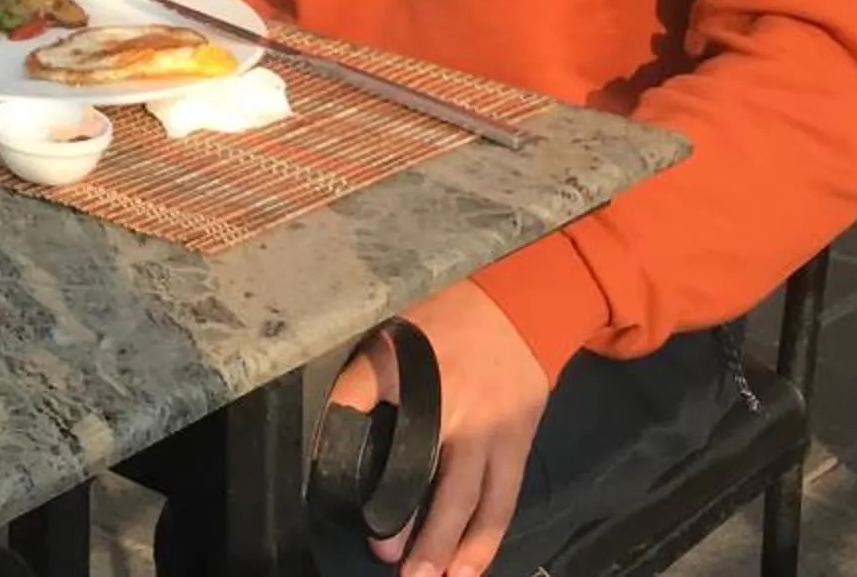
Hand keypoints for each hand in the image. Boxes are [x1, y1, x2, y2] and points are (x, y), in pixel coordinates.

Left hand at [324, 280, 548, 576]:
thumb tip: (335, 433)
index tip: (338, 495)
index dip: (347, 455)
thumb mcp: (392, 332)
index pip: (367, 413)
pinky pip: (502, 501)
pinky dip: (486, 537)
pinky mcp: (518, 445)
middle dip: (408, 526)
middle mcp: (452, 405)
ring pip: (471, 502)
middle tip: (386, 560)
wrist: (521, 305)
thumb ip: (365, 379)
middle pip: (427, 477)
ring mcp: (490, 430)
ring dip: (449, 547)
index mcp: (410, 369)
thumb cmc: (445, 320)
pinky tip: (470, 565)